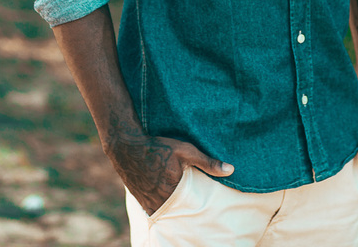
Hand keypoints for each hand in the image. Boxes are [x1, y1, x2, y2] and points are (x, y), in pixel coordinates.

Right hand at [106, 132, 232, 215]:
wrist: (126, 146)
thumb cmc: (158, 146)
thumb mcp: (185, 151)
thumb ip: (207, 162)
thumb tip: (231, 169)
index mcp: (174, 190)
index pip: (192, 207)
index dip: (198, 207)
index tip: (206, 208)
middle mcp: (160, 199)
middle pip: (178, 211)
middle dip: (186, 209)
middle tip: (194, 208)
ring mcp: (147, 201)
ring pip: (165, 212)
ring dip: (172, 209)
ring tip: (179, 204)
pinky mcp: (139, 199)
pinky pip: (152, 209)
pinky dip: (160, 207)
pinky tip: (164, 201)